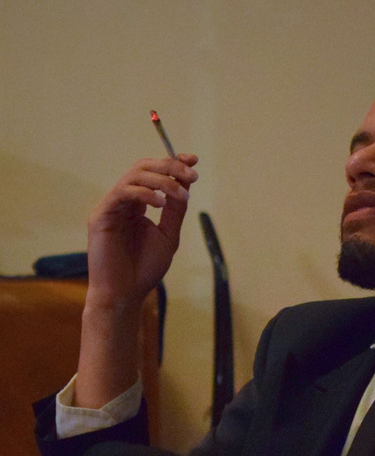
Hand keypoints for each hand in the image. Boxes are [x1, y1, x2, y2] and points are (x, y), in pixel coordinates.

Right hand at [86, 154, 198, 311]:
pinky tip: (160, 203)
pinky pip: (122, 193)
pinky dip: (143, 193)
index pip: (153, 174)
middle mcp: (123, 201)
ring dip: (161, 180)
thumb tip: (185, 186)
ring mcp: (110, 206)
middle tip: (191, 176)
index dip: (172, 162)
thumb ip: (175, 211)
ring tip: (180, 194)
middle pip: (143, 168)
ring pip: (134, 176)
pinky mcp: (101, 215)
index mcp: (137, 205)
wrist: (124, 294)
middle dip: (170, 167)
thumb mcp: (168, 236)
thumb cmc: (144, 269)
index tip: (193, 160)